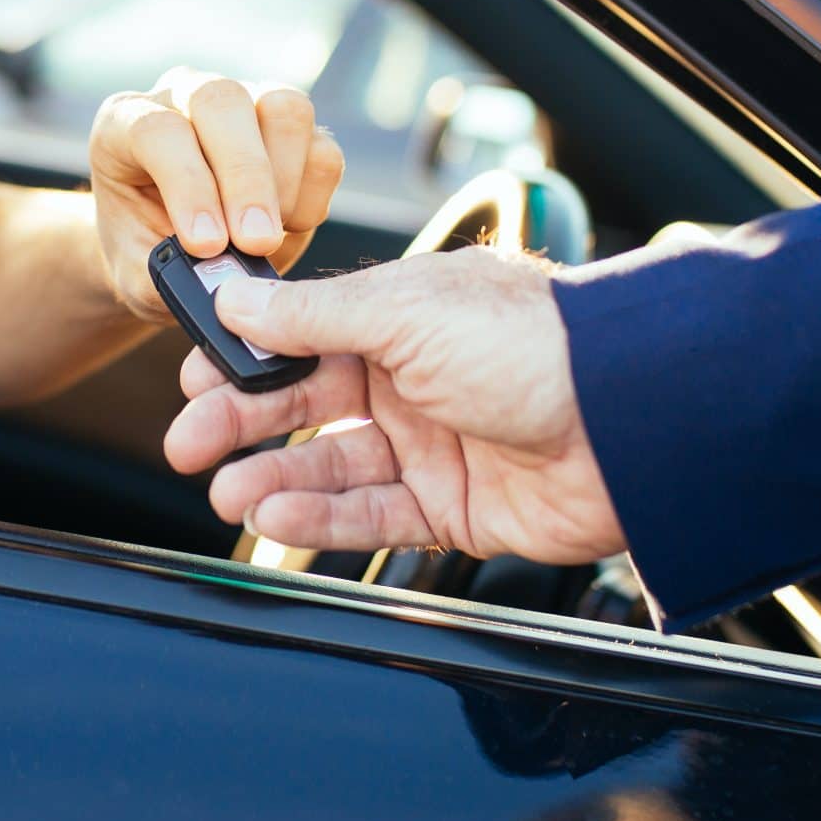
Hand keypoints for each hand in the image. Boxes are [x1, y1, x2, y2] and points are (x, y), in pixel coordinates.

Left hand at [90, 68, 343, 323]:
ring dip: (285, 181)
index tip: (206, 246)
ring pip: (284, 109)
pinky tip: (287, 229)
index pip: (159, 131)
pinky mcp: (293, 132)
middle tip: (256, 243)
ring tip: (266, 239)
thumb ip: (168, 277)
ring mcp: (246, 103)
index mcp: (125, 124)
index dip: (188, 186)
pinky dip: (313, 197)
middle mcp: (185, 97)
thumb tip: (220, 282)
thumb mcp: (137, 273)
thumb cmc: (143, 253)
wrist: (168, 251)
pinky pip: (322, 149)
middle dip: (245, 178)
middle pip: (223, 101)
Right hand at [162, 248, 624, 563]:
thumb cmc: (535, 345)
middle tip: (186, 445)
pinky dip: (321, 520)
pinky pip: (373, 517)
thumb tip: (238, 300)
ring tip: (226, 493)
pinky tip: (276, 517)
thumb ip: (313, 314)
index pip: (303, 335)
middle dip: (242, 424)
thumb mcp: (408, 311)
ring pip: (333, 468)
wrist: (634, 422)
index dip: (246, 357)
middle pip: (307, 405)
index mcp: (405, 315)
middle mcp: (416, 377)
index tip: (192, 378)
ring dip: (273, 480)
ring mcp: (436, 445)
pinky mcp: (456, 509)